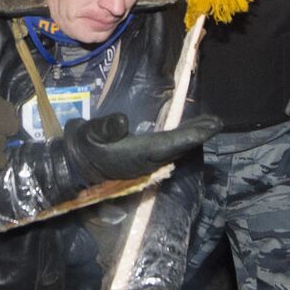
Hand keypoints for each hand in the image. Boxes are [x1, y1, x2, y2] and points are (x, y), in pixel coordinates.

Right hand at [61, 113, 220, 185]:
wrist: (72, 167)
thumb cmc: (82, 147)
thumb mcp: (88, 134)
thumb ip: (105, 128)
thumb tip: (122, 122)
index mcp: (137, 154)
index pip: (171, 143)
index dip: (193, 135)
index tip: (213, 126)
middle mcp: (146, 161)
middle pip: (178, 147)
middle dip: (198, 135)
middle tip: (216, 122)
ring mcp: (145, 163)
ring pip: (174, 150)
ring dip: (191, 137)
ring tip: (208, 124)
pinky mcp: (141, 162)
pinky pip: (167, 150)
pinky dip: (180, 141)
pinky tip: (186, 133)